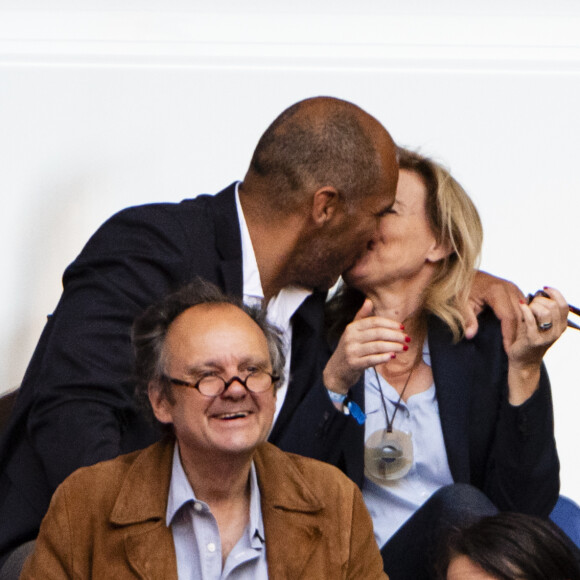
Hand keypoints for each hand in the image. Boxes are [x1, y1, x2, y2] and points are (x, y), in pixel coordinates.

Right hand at [323, 299, 407, 393]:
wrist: (337, 369)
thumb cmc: (350, 348)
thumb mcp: (353, 332)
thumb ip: (361, 317)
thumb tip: (369, 301)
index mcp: (352, 327)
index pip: (374, 322)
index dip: (390, 324)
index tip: (402, 327)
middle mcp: (350, 337)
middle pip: (377, 333)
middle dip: (395, 335)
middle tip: (408, 339)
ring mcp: (351, 351)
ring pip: (377, 346)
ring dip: (394, 346)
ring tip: (405, 348)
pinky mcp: (354, 364)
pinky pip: (372, 359)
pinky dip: (384, 357)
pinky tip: (393, 356)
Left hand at [465, 271, 524, 349]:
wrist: (464, 274)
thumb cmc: (462, 289)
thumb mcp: (461, 304)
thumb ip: (467, 319)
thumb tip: (470, 335)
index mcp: (496, 291)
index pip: (509, 318)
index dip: (510, 335)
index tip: (508, 350)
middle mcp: (509, 288)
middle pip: (520, 316)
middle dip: (518, 335)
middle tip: (516, 352)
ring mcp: (513, 288)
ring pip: (525, 312)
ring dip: (522, 328)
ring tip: (518, 345)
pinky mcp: (515, 290)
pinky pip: (523, 307)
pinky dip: (522, 320)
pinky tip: (518, 332)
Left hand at [506, 287, 567, 404]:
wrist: (523, 360)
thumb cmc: (528, 336)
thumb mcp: (539, 322)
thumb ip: (542, 309)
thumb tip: (541, 292)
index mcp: (561, 325)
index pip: (563, 304)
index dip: (555, 293)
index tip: (544, 288)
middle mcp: (558, 331)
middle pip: (553, 305)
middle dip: (539, 300)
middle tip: (530, 304)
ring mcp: (547, 336)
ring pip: (544, 311)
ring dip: (532, 306)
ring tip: (525, 310)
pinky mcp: (534, 340)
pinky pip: (531, 321)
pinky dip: (525, 310)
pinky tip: (520, 305)